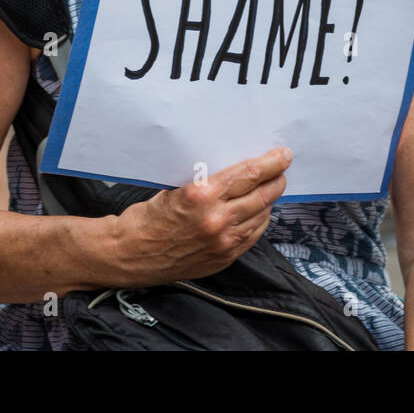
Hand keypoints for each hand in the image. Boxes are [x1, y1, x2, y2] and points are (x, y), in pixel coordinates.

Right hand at [110, 147, 291, 285]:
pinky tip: (258, 211)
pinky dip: (259, 219)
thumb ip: (207, 182)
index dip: (271, 162)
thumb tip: (237, 169)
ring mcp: (223, 242)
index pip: (250, 174)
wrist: (131, 255)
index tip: (283, 154)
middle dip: (277, 179)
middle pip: (262, 194)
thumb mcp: (175, 187)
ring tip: (272, 187)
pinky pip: (252, 235)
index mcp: (202, 195)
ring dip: (270, 199)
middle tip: (282, 168)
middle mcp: (217, 219)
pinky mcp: (224, 258)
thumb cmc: (147, 217)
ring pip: (261, 215)